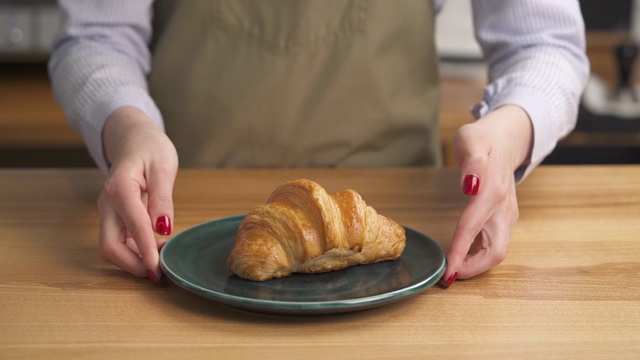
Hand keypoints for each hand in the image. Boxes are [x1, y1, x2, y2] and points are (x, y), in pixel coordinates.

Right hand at [98, 106, 177, 283]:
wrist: (132, 138)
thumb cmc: (149, 148)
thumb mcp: (163, 166)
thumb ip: (162, 198)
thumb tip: (163, 228)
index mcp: (120, 188)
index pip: (133, 226)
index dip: (146, 251)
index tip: (159, 270)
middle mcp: (108, 203)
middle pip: (110, 246)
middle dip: (134, 264)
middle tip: (161, 274)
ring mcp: (108, 211)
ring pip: (113, 247)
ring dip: (136, 260)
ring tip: (164, 260)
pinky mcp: (113, 217)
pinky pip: (120, 241)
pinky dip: (137, 251)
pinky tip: (157, 249)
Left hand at [442, 105, 532, 287]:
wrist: (506, 138)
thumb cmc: (483, 139)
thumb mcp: (472, 140)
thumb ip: (472, 161)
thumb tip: (470, 185)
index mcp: (493, 190)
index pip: (472, 227)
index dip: (459, 251)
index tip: (447, 271)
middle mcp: (504, 207)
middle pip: (495, 250)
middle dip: (472, 268)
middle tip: (448, 277)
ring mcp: (507, 214)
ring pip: (497, 250)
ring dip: (475, 265)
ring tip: (451, 271)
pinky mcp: (505, 218)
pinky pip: (494, 243)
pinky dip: (478, 255)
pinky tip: (461, 258)